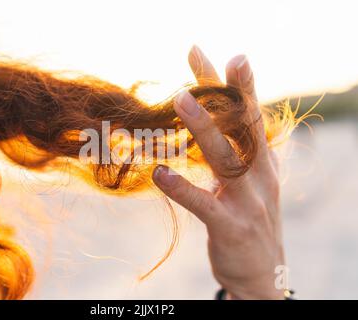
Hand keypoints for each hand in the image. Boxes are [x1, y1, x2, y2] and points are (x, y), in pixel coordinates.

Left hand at [152, 46, 284, 299]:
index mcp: (263, 161)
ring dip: (204, 127)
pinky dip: (181, 188)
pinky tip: (159, 173)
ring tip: (180, 100)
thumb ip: (235, 151)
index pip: (248, 114)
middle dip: (223, 91)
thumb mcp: (250, 180)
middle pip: (242, 125)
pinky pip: (203, 204)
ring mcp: (249, 201)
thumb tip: (212, 121)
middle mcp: (260, 175)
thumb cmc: (249, 218)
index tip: (212, 53)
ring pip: (226, 158)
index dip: (234, 83)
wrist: (264, 273)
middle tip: (198, 58)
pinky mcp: (232, 228)